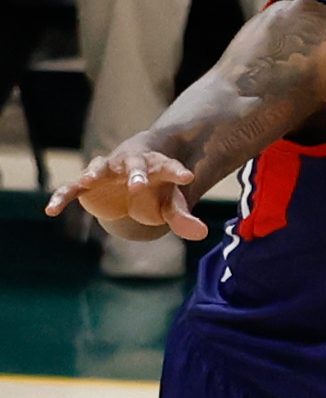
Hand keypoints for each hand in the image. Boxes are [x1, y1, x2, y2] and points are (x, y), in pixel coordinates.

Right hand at [45, 146, 208, 240]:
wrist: (134, 178)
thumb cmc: (157, 190)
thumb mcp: (170, 202)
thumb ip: (182, 216)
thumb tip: (202, 234)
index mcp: (157, 167)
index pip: (170, 167)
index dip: (177, 172)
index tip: (187, 177)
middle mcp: (130, 164)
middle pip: (134, 164)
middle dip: (135, 172)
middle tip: (137, 184)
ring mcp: (107, 172)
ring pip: (98, 167)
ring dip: (93, 172)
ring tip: (88, 180)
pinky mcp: (86, 185)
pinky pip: (70, 189)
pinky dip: (61, 197)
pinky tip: (51, 210)